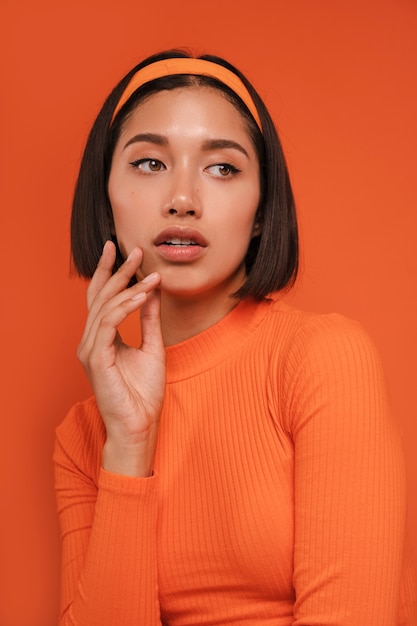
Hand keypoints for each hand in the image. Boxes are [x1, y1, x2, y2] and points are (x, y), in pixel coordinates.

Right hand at [77, 241, 164, 476]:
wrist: (140, 425)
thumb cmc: (143, 393)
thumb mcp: (152, 347)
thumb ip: (149, 320)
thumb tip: (152, 292)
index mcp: (101, 338)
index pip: (102, 298)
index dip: (110, 272)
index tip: (124, 250)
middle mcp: (91, 341)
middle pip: (100, 297)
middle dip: (117, 271)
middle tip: (135, 250)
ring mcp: (91, 349)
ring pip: (104, 307)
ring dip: (127, 287)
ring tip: (149, 274)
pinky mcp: (96, 359)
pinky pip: (109, 324)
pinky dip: (126, 306)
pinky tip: (142, 295)